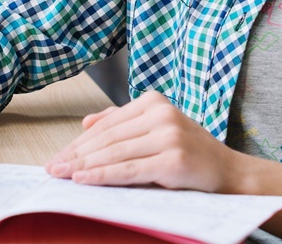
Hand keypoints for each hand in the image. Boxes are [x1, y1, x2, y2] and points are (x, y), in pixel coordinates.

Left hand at [45, 91, 240, 191]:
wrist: (228, 171)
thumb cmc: (189, 152)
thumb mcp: (156, 130)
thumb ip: (123, 123)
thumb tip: (86, 123)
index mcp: (154, 101)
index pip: (107, 123)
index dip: (79, 142)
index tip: (59, 156)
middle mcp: (161, 113)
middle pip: (108, 137)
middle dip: (76, 155)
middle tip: (53, 168)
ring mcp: (169, 135)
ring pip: (115, 153)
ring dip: (84, 166)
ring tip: (62, 176)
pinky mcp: (173, 160)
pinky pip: (129, 170)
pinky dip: (102, 175)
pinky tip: (84, 179)